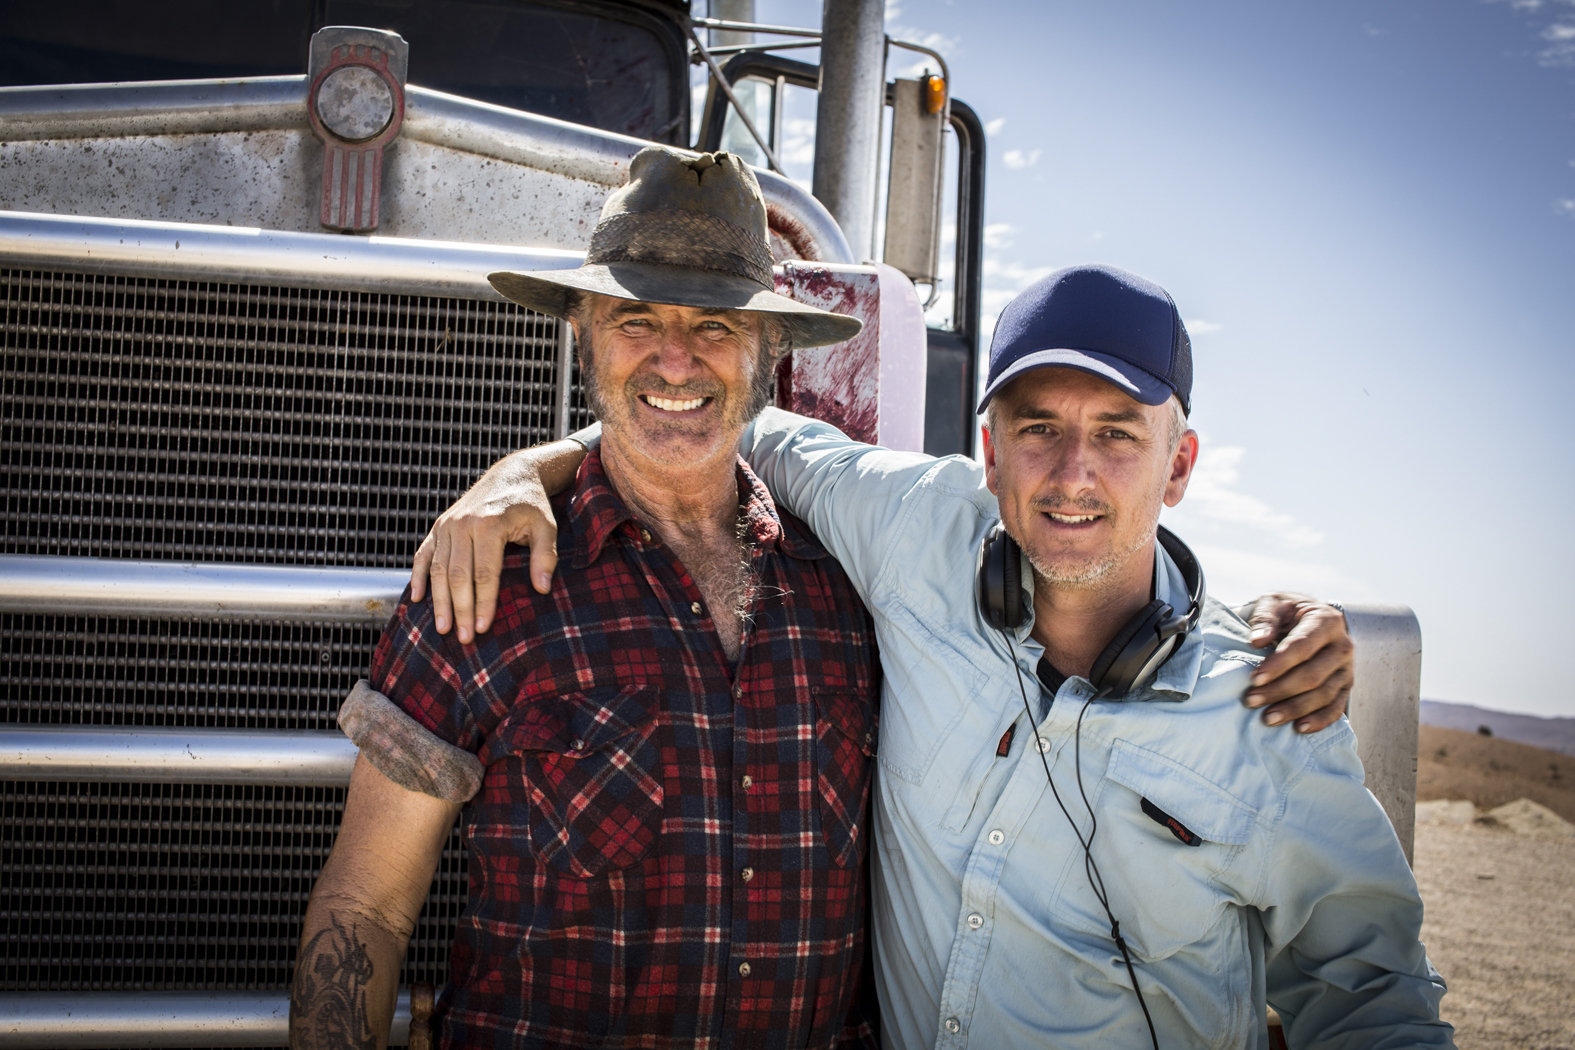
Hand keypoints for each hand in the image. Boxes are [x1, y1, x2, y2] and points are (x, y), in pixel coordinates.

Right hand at [410, 441, 583, 641]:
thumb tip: (543, 588)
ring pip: (438, 569)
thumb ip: (545, 556)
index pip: (485, 573)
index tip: (484, 628)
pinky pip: (423, 555)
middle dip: (460, 609)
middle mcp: (463, 524)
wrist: (511, 475)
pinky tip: (417, 600)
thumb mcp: (546, 526)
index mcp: (489, 524)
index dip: (484, 603)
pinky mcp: (439, 526)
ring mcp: (447, 525)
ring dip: (439, 601)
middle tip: (463, 638)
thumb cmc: (532, 504)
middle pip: (457, 575)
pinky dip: (418, 577)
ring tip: (442, 628)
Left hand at [1241, 593, 1352, 732]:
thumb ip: (1264, 618)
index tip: (1254, 679)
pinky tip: (1298, 728)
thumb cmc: (1284, 612)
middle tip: (1251, 700)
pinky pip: (1336, 707)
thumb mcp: (1272, 604)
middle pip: (1313, 675)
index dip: (1278, 665)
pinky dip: (1319, 720)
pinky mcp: (1345, 685)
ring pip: (1324, 694)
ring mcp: (1346, 668)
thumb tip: (1257, 640)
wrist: (1304, 618)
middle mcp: (1342, 645)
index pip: (1302, 646)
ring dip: (1294, 709)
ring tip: (1267, 717)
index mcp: (1326, 620)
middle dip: (1280, 690)